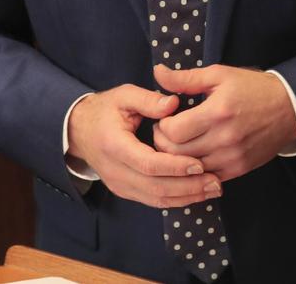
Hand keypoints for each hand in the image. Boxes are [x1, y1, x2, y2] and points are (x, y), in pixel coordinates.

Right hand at [67, 84, 223, 207]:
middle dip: (188, 187)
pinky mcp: (125, 191)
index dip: (175, 167)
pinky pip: (153, 200)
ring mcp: (119, 185)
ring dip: (186, 197)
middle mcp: (116, 171)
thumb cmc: (105, 109)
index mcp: (114, 145)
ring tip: (212, 189)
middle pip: (155, 187)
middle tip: (216, 182)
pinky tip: (196, 193)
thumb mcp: (124, 95)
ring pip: (156, 199)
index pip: (148, 163)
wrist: (79, 130)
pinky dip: (176, 199)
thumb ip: (148, 99)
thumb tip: (174, 104)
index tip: (199, 164)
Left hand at [152, 63, 295, 180]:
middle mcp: (224, 139)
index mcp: (217, 112)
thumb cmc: (251, 87)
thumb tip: (157, 73)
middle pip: (178, 153)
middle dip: (163, 143)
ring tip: (177, 142)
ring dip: (177, 158)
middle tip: (164, 131)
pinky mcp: (239, 169)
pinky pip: (207, 177)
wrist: (289, 107)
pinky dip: (195, 169)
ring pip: (190, 168)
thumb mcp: (218, 75)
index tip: (164, 118)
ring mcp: (232, 157)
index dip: (162, 126)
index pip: (174, 131)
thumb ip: (185, 78)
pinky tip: (194, 154)